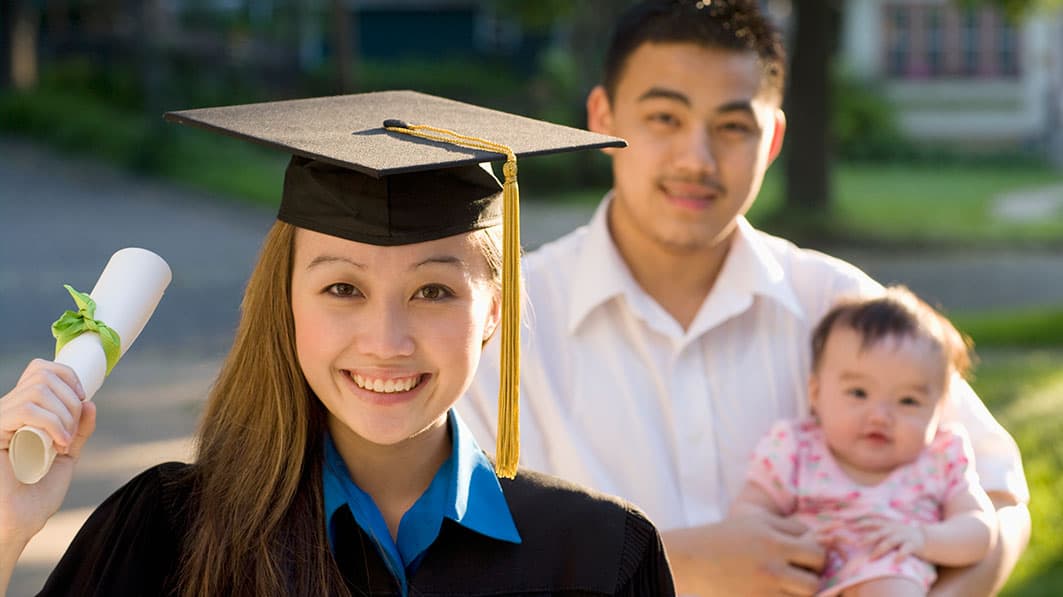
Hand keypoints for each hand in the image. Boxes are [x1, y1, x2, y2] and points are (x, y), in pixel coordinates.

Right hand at [0, 359, 95, 550]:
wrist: (18, 522)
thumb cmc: (36, 493)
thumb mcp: (66, 455)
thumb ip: (78, 430)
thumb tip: (90, 402)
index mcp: (23, 413)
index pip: (40, 370)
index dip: (67, 376)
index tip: (82, 400)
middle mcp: (8, 411)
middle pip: (43, 375)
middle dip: (70, 401)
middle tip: (71, 434)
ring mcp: (0, 420)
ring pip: (38, 390)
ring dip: (63, 414)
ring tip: (64, 443)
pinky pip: (25, 410)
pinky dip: (52, 423)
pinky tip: (59, 444)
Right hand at [665, 509, 825, 595]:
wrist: (691, 559)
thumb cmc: (724, 537)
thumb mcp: (756, 521)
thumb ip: (789, 527)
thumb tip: (817, 540)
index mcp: (773, 540)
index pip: (816, 550)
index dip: (815, 554)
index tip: (805, 556)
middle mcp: (771, 564)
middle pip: (815, 577)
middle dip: (811, 575)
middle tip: (799, 574)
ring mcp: (764, 588)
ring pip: (805, 595)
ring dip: (801, 592)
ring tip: (787, 585)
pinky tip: (776, 592)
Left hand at [857, 517, 924, 562]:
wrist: (926, 538)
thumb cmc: (903, 535)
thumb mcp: (890, 529)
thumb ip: (877, 530)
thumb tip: (857, 533)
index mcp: (887, 525)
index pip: (871, 521)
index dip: (859, 523)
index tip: (848, 526)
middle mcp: (894, 529)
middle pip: (878, 532)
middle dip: (867, 537)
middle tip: (856, 544)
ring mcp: (903, 536)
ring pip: (890, 542)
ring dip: (879, 550)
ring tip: (871, 558)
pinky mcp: (913, 545)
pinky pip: (906, 550)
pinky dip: (900, 555)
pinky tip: (895, 561)